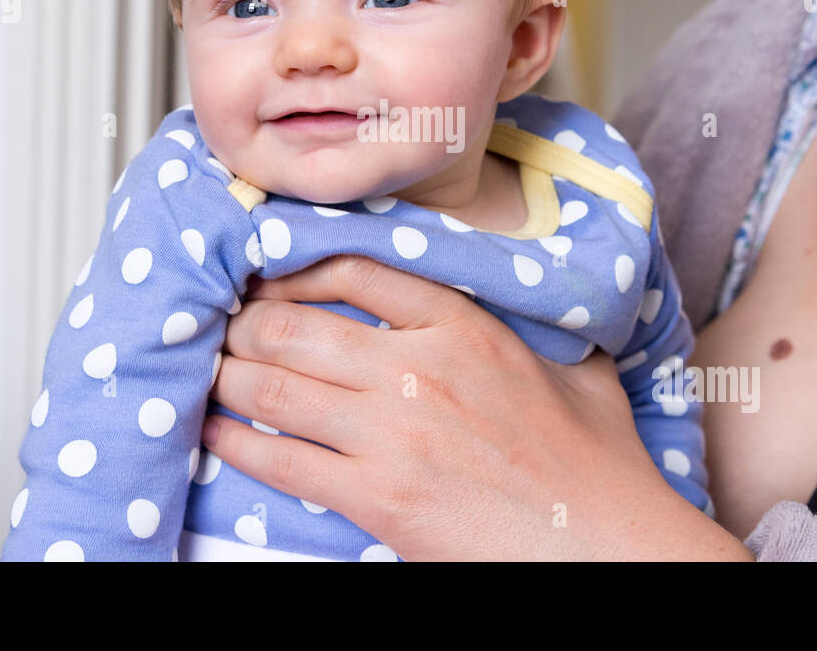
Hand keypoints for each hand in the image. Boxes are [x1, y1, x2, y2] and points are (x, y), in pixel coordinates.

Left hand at [204, 255, 747, 559]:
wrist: (608, 547)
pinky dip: (234, 441)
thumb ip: (534, 327)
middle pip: (296, 326)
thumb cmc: (596, 463)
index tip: (270, 276)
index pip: (356, 270)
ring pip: (275, 387)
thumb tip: (523, 303)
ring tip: (208, 368)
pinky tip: (212, 430)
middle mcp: (420, 369)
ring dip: (228, 374)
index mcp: (464, 327)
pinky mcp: (377, 497)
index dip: (297, 268)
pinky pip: (280, 459)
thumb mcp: (577, 368)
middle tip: (221, 324)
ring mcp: (393, 434)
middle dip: (245, 323)